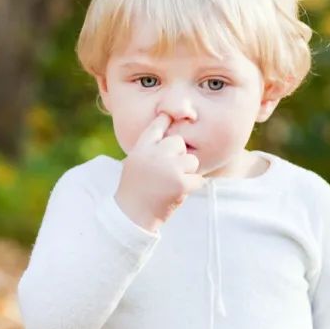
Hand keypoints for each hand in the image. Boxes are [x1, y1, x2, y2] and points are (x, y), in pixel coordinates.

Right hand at [114, 113, 203, 231]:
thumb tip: (166, 121)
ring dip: (186, 173)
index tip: (169, 114)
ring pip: (191, 161)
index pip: (158, 124)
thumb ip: (150, 145)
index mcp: (142, 147)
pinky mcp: (180, 182)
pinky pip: (197, 179)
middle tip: (166, 174)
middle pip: (179, 142)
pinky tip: (177, 193)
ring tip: (171, 184)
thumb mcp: (136, 161)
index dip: (166, 118)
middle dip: (179, 157)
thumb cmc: (135, 188)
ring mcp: (168, 167)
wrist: (132, 215)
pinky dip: (191, 187)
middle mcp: (154, 153)